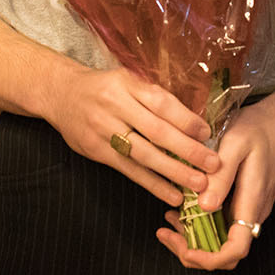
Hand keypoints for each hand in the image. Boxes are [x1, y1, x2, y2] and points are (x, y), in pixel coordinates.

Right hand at [39, 62, 220, 206]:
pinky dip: (153, 184)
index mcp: (128, 84)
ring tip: (198, 184)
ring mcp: (104, 130)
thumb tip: (193, 121)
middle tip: (213, 164)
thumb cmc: (104, 88)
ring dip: (174, 172)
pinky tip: (172, 194)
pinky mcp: (97, 151)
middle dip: (187, 150)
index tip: (207, 133)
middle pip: (156, 131)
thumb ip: (153, 97)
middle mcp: (115, 106)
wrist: (61, 94)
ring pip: (144, 154)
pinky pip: (129, 170)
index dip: (186, 119)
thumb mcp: (127, 80)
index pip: (161, 103)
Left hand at [153, 99, 274, 270]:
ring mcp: (247, 210)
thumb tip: (204, 207)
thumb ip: (222, 175)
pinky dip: (199, 224)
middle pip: (224, 254)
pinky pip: (221, 225)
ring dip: (193, 239)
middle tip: (165, 232)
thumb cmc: (260, 129)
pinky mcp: (242, 203)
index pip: (235, 249)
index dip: (209, 259)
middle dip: (192, 253)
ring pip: (220, 242)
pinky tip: (181, 207)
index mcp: (251, 202)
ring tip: (168, 219)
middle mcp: (251, 213)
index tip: (186, 250)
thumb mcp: (237, 143)